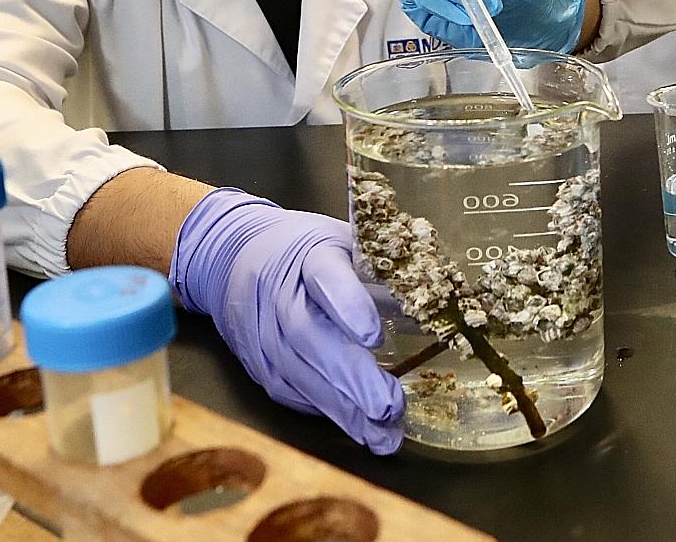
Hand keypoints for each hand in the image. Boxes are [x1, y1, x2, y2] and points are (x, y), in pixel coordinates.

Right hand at [170, 188, 404, 452]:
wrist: (233, 257)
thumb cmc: (305, 250)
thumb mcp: (346, 244)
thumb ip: (387, 275)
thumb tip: (442, 307)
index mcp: (310, 255)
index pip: (326, 277)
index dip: (349, 306)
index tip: (375, 335)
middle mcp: (281, 296)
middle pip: (310, 337)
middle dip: (351, 376)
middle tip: (389, 405)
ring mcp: (265, 334)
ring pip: (300, 375)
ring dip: (344, 409)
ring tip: (383, 432)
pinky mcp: (260, 365)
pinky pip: (293, 393)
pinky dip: (327, 413)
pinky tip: (358, 430)